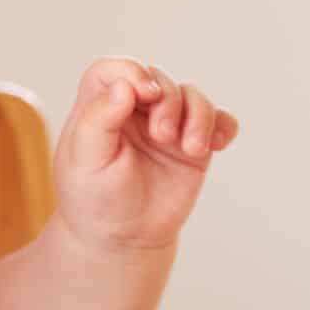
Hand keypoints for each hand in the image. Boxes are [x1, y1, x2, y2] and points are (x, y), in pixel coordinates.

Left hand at [52, 57, 239, 251]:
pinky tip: (219, 144)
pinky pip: (218, 121)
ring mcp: (168, 125)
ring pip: (192, 96)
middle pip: (159, 79)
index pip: (115, 70)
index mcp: (100, 107)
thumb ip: (100, 120)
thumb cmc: (94, 199)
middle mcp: (135, 109)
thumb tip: (124, 86)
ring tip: (192, 149)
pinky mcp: (193, 145)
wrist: (123, 239)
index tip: (145, 93)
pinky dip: (223, 126)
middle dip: (168, 102)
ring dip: (198, 116)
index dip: (132, 72)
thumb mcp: (86, 161)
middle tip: (162, 136)